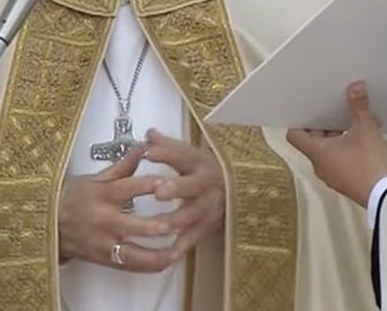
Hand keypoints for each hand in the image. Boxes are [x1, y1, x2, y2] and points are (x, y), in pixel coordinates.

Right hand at [58, 146, 176, 271]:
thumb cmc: (72, 198)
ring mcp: (104, 243)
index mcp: (102, 195)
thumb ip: (121, 167)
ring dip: (157, 255)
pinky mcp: (105, 260)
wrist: (48, 225)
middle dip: (154, 227)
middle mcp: (104, 221)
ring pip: (133, 254)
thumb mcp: (94, 179)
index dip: (148, 186)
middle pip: (132, 226)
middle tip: (175, 224)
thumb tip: (142, 148)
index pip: (128, 189)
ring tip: (178, 251)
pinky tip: (167, 262)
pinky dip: (149, 266)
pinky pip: (129, 267)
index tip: (168, 184)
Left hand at [145, 130, 226, 256]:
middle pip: (192, 185)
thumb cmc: (204, 172)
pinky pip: (195, 237)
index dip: (167, 153)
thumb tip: (149, 133)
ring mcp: (210, 206)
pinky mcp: (209, 226)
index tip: (149, 152)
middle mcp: (206, 184)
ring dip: (177, 220)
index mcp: (199, 162)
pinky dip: (183, 246)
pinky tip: (168, 253)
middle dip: (177, 188)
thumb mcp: (190, 156)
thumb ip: (168, 147)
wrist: (237, 192)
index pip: (182, 155)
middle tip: (159, 191)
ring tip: (160, 225)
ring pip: (194, 214)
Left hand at [286, 81, 386, 206]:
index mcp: (317, 152)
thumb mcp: (366, 130)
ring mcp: (332, 175)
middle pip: (313, 141)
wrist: (385, 196)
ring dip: (338, 137)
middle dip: (325, 125)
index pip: (295, 135)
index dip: (300, 121)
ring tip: (354, 123)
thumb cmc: (370, 165)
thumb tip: (355, 87)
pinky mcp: (346, 181)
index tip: (311, 110)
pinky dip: (347, 149)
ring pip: (328, 151)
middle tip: (336, 111)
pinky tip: (365, 140)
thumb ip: (359, 107)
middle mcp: (320, 165)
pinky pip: (339, 161)